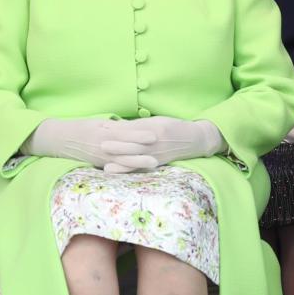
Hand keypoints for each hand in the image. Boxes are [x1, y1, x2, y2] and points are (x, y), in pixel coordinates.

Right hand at [22, 117, 155, 167]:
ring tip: (153, 164)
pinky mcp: (100, 164)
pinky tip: (139, 171)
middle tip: (159, 154)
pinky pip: (116, 167)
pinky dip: (128, 169)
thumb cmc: (82, 127)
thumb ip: (115, 125)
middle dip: (143, 152)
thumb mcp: (98, 122)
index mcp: (103, 132)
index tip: (154, 135)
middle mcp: (103, 146)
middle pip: (126, 149)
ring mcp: (101, 157)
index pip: (125, 134)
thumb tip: (133, 126)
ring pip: (123, 161)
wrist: (61, 139)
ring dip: (139, 163)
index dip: (140, 135)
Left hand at [100, 116, 224, 173]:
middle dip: (117, 146)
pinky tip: (116, 173)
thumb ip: (136, 125)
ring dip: (120, 162)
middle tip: (101, 145)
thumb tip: (115, 125)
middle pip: (133, 145)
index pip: (132, 130)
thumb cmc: (171, 127)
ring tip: (106, 166)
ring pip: (136, 159)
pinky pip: (140, 168)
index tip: (103, 128)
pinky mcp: (156, 164)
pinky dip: (127, 171)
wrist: (192, 140)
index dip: (117, 130)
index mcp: (153, 129)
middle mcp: (154, 144)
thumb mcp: (154, 121)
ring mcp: (155, 155)